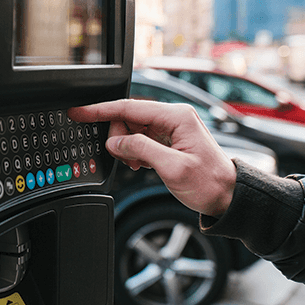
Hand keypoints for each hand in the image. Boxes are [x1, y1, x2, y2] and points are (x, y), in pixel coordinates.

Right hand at [68, 99, 235, 216]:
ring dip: (126, 146)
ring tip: (134, 163)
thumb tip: (115, 141)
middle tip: (122, 157)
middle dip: (117, 136)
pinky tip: (139, 164)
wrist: (226, 196)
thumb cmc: (208, 182)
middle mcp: (173, 117)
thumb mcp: (173, 167)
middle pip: (128, 118)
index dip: (100, 110)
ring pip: (132, 129)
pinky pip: (140, 139)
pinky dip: (133, 151)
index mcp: (176, 116)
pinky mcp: (168, 139)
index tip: (79, 112)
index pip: (129, 108)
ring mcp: (170, 128)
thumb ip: (141, 149)